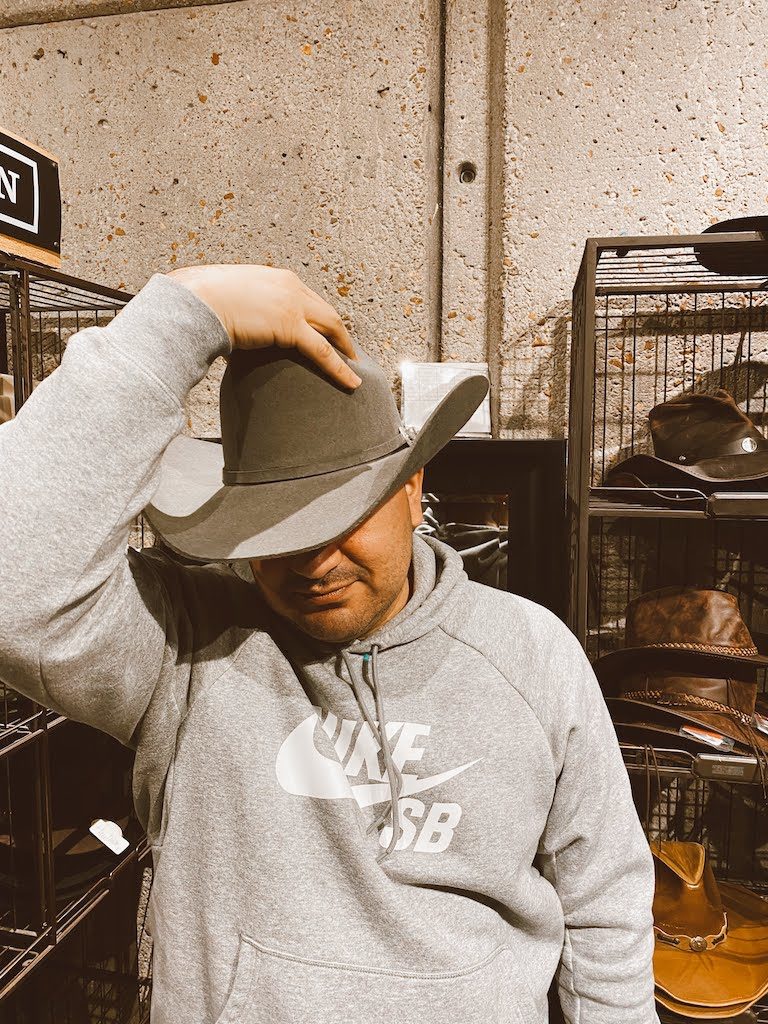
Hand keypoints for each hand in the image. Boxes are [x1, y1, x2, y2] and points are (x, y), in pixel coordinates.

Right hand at [167, 264, 360, 388]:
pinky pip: (323, 351)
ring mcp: (292, 304)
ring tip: (355, 365)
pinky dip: (340, 368)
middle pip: (325, 310)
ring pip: (331, 327)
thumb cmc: (199, 300)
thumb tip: (233, 325)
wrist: (194, 300)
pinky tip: (351, 382)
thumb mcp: (226, 298)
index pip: (307, 297)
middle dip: (339, 330)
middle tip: (348, 348)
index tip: (325, 330)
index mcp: (275, 277)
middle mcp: (289, 285)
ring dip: (345, 347)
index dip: (319, 316)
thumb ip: (240, 309)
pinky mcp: (290, 326)